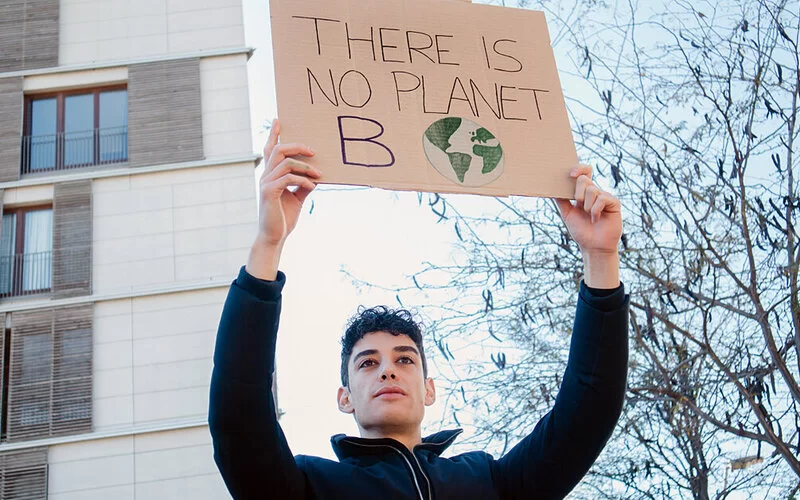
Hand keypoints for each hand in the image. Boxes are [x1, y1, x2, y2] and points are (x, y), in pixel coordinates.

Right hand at [247, 119, 320, 279]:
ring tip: (319, 175)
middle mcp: (265, 176)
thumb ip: (303, 184)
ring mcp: (265, 183)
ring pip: (285, 163)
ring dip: (305, 167)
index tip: (278, 120)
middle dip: (297, 146)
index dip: (273, 135)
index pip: (270, 150)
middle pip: (278, 150)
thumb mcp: (297, 198)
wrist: (274, 237)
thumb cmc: (284, 218)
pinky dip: (303, 181)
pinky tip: (313, 187)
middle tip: (313, 151)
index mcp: (270, 175)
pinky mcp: (269, 192)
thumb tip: (316, 176)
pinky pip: (288, 178)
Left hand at [554, 164, 621, 287]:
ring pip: (591, 190)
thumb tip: (550, 188)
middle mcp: (595, 192)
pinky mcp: (614, 203)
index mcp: (584, 193)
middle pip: (584, 180)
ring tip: (589, 216)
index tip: (571, 174)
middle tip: (579, 206)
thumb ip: (561, 200)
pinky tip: (596, 219)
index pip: (584, 173)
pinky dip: (595, 211)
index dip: (579, 169)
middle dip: (577, 194)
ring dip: (586, 206)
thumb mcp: (567, 214)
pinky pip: (601, 199)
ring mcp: (605, 197)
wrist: (593, 247)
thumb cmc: (581, 231)